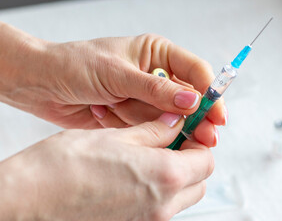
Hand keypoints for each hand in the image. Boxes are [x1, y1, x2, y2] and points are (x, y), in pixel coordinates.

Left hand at [0, 23, 225, 146]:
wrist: (40, 84)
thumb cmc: (75, 65)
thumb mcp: (118, 74)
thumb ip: (157, 90)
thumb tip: (193, 101)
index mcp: (156, 53)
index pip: (195, 72)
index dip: (210, 93)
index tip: (217, 115)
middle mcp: (154, 76)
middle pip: (187, 101)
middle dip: (193, 119)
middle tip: (206, 138)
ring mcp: (143, 98)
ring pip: (165, 119)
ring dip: (146, 122)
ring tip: (114, 110)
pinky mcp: (131, 116)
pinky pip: (145, 129)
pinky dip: (129, 128)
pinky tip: (103, 113)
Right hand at [0, 113, 213, 220]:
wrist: (26, 203)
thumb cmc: (62, 168)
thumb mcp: (115, 136)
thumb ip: (153, 131)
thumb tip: (175, 121)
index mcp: (164, 177)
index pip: (206, 160)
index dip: (199, 142)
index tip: (188, 130)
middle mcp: (161, 206)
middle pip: (198, 182)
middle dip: (192, 159)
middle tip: (170, 140)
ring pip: (182, 197)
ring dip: (176, 175)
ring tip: (149, 155)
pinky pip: (160, 208)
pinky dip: (158, 190)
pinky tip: (134, 173)